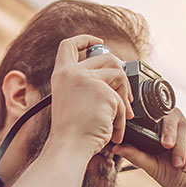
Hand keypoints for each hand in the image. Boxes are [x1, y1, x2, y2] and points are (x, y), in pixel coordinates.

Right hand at [48, 35, 133, 157]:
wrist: (69, 147)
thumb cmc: (71, 132)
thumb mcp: (71, 100)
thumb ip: (85, 84)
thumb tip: (113, 75)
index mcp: (61, 75)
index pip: (69, 45)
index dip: (85, 39)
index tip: (98, 41)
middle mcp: (72, 73)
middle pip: (106, 57)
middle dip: (120, 75)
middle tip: (124, 96)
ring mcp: (88, 80)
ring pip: (119, 75)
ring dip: (124, 97)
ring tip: (121, 116)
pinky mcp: (103, 92)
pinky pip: (122, 100)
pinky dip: (121, 118)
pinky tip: (114, 130)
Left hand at [112, 109, 185, 186]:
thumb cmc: (175, 179)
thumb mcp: (152, 167)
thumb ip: (135, 155)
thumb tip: (115, 147)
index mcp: (167, 131)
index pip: (159, 115)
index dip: (152, 119)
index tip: (144, 131)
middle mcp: (183, 128)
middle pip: (174, 115)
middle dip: (168, 130)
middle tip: (165, 146)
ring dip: (181, 148)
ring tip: (178, 165)